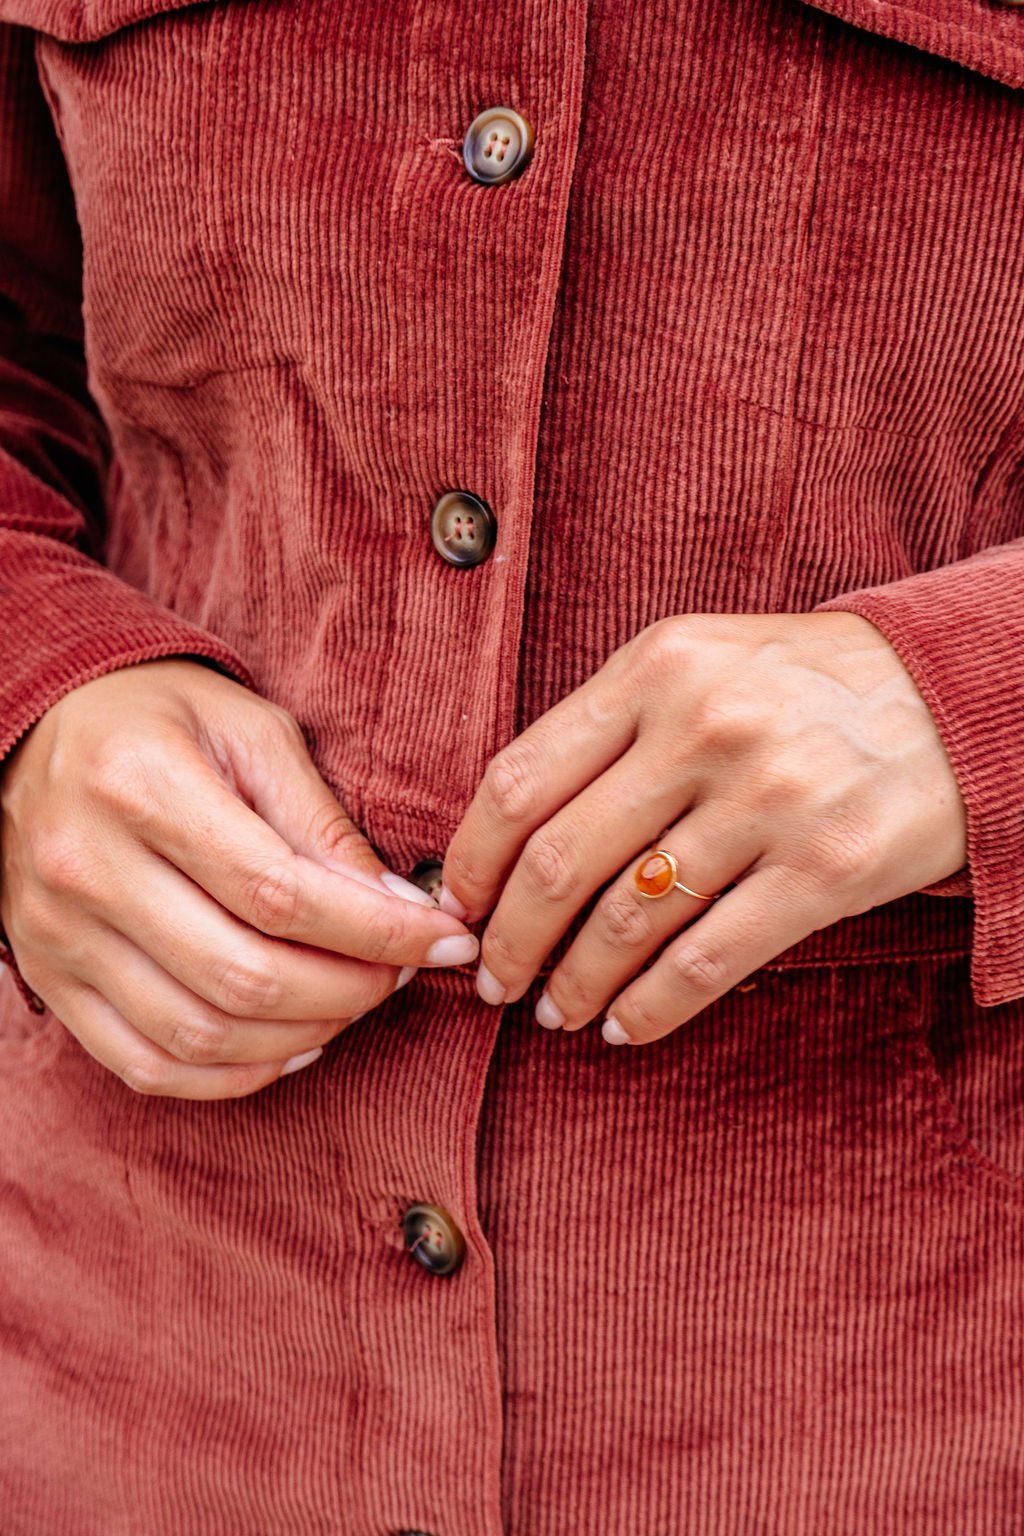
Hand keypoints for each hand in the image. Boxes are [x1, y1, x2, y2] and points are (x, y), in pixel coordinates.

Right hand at [0, 658, 477, 1097]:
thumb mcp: (249, 732)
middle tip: (403, 972)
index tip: (444, 937)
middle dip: (351, 989)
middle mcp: (88, 868)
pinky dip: (232, 1074)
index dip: (379, 931)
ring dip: (302, 1034)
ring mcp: (58, 936)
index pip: (282, 893)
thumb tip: (401, 907)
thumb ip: (321, 821)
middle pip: (244, 975)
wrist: (32, 731)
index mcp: (142, 787)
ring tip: (354, 1001)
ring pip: (199, 1033)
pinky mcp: (51, 981)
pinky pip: (147, 1065)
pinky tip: (290, 1042)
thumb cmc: (159, 721)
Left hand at [440, 612, 966, 1045]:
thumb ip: (610, 727)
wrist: (957, 696)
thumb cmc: (803, 686)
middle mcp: (703, 727)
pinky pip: (704, 963)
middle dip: (509, 941)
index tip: (458, 907)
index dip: (470, 862)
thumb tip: (511, 831)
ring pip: (625, 923)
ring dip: (572, 985)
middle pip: (557, 862)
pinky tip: (624, 1028)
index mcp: (656, 667)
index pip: (519, 780)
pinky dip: (648, 1010)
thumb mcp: (701, 661)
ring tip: (555, 1010)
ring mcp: (766, 799)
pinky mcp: (824, 869)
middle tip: (495, 979)